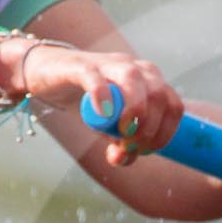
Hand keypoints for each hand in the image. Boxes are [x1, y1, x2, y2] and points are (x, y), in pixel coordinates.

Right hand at [1, 39, 183, 166]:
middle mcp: (133, 68)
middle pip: (159, 93)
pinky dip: (103, 96)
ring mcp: (107, 64)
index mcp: (148, 80)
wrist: (48, 74)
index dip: (166, 132)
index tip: (147, 150)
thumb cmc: (86, 100)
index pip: (173, 104)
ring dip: (135, 112)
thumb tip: (123, 158)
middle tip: (131, 146)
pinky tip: (103, 115)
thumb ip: (120, 144)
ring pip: (134, 79)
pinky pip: (96, 77)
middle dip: (150, 127)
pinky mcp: (80, 66)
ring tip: (123, 133)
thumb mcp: (108, 127)